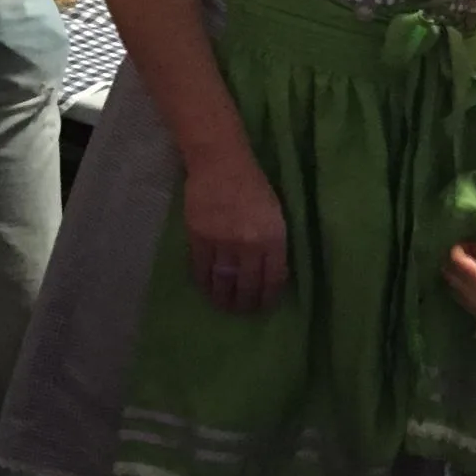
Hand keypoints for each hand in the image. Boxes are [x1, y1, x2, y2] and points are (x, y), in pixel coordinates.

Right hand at [182, 153, 287, 314]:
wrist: (221, 163)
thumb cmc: (254, 185)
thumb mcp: (275, 214)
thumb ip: (273, 242)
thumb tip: (269, 271)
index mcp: (274, 237)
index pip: (273, 279)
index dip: (268, 297)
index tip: (265, 306)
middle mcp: (250, 244)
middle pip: (248, 285)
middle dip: (246, 303)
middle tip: (244, 312)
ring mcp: (223, 242)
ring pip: (223, 281)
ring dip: (224, 298)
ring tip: (224, 306)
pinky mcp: (199, 237)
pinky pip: (202, 269)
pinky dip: (205, 283)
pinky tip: (207, 289)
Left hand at [444, 241, 475, 317]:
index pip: (455, 259)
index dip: (458, 248)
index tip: (466, 244)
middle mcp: (466, 291)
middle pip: (448, 272)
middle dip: (452, 260)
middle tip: (464, 253)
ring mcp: (467, 303)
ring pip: (451, 284)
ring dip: (455, 273)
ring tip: (468, 266)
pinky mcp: (471, 311)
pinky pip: (458, 293)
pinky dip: (459, 284)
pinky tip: (471, 280)